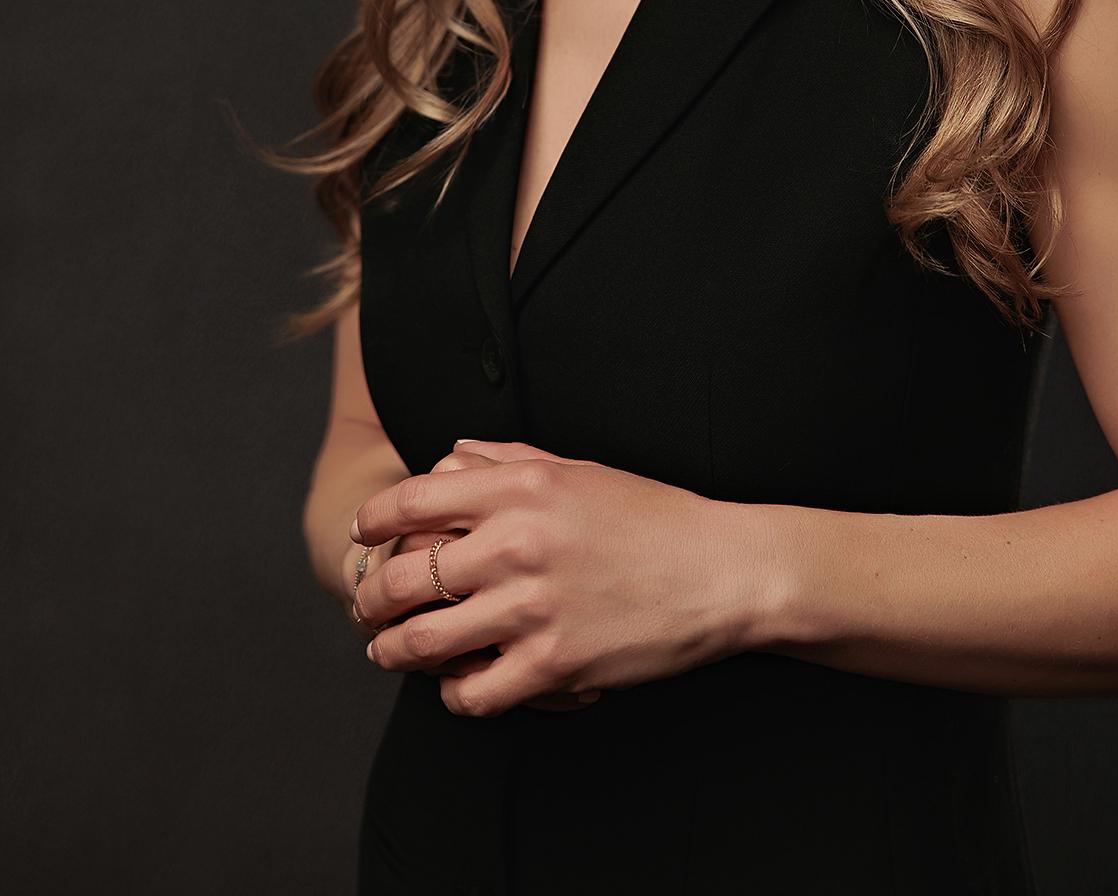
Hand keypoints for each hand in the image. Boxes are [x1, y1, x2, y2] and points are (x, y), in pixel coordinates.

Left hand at [350, 438, 757, 717]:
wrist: (720, 571)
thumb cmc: (651, 517)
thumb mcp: (579, 469)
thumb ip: (507, 460)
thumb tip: (448, 457)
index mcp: (522, 486)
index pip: (412, 499)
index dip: (374, 519)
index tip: (364, 533)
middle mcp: (517, 543)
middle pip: (401, 577)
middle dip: (370, 599)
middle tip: (366, 609)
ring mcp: (533, 608)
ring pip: (422, 641)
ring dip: (393, 651)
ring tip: (390, 652)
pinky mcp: (554, 665)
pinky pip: (472, 692)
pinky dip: (454, 692)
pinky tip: (459, 683)